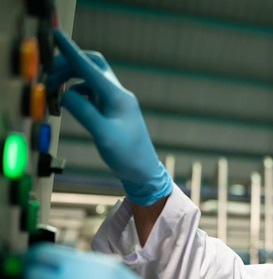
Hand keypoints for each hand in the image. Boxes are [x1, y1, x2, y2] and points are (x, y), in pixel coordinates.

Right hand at [48, 29, 171, 205]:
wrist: (144, 170)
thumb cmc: (127, 155)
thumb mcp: (102, 133)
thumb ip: (83, 111)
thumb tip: (64, 94)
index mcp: (117, 96)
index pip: (90, 67)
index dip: (70, 52)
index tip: (56, 36)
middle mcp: (118, 94)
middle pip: (92, 65)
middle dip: (69, 64)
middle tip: (49, 77)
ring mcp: (116, 101)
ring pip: (90, 78)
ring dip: (71, 79)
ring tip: (55, 93)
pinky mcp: (113, 109)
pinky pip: (91, 91)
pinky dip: (77, 92)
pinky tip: (69, 103)